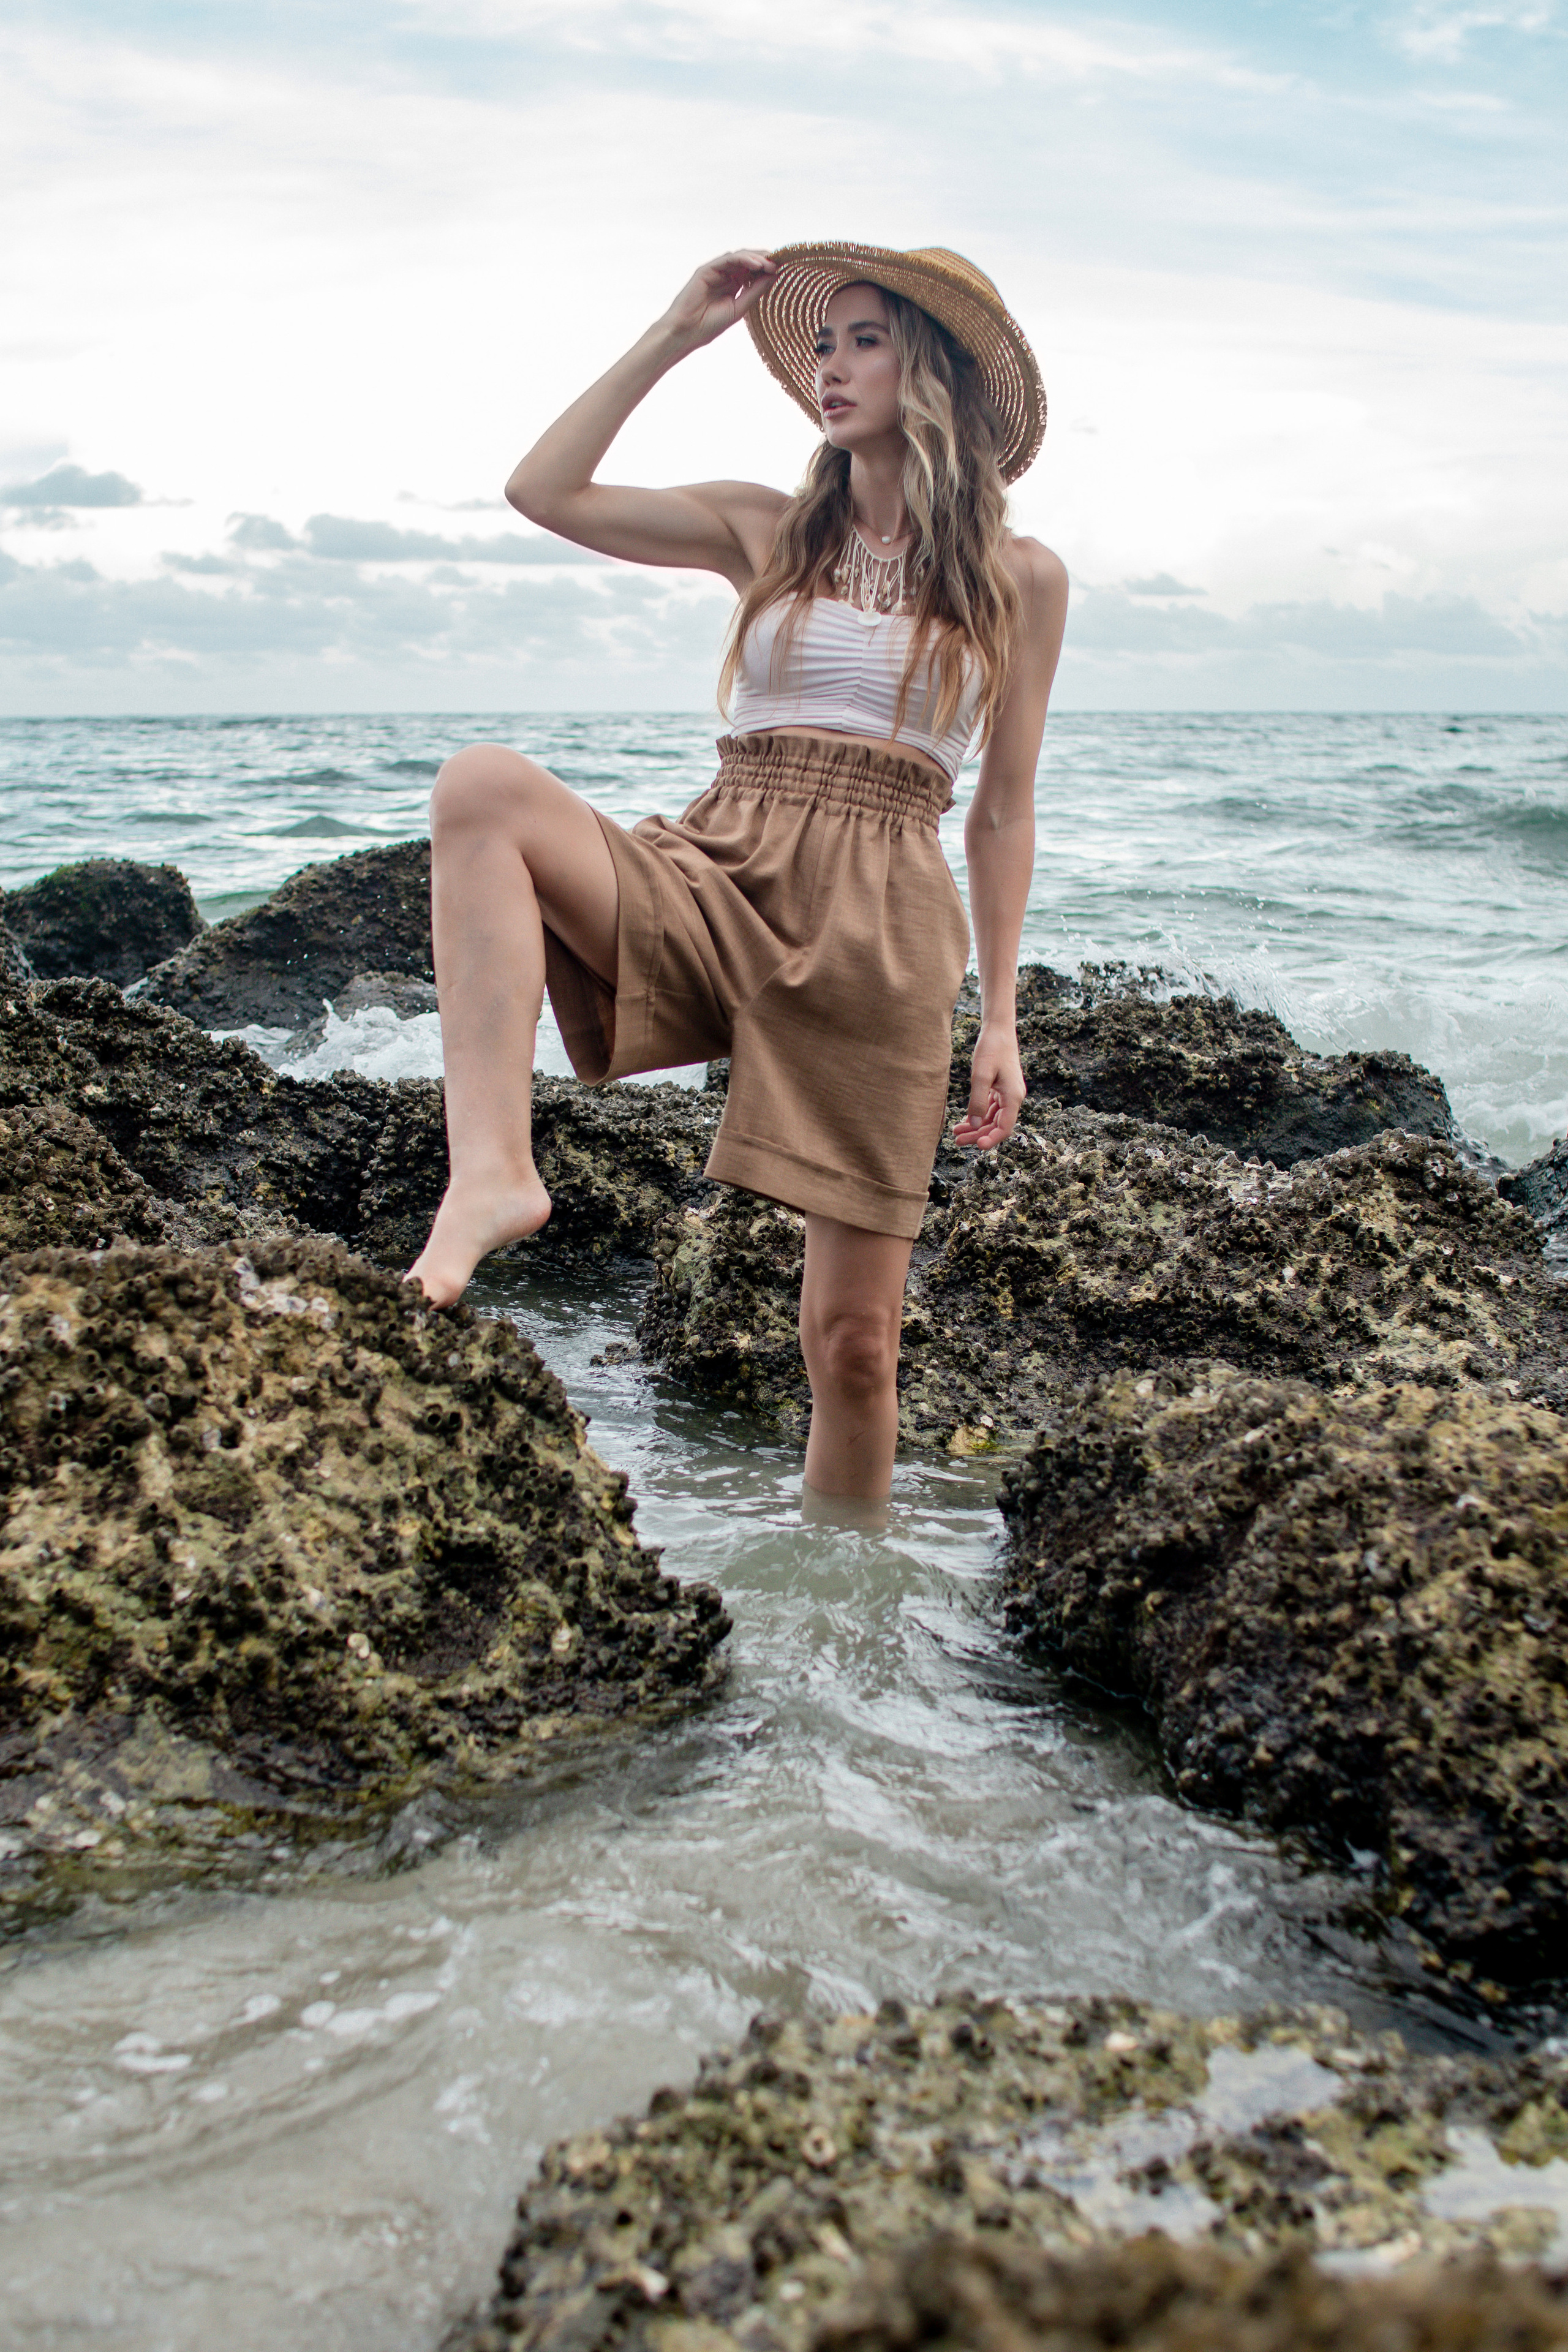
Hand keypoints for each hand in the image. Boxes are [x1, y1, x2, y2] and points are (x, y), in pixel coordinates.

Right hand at [662, 250, 777, 349]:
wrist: (686, 333)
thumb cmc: (709, 326)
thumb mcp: (740, 308)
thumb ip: (755, 291)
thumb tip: (773, 276)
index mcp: (733, 286)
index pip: (753, 272)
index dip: (768, 269)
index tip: (784, 270)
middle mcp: (725, 276)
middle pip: (748, 262)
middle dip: (765, 260)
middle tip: (781, 262)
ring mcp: (715, 272)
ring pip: (739, 258)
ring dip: (757, 258)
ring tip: (770, 263)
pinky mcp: (706, 269)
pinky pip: (727, 259)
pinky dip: (743, 259)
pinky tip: (756, 264)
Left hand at [953, 1019, 1025, 1150]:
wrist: (998, 1029)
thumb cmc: (991, 1048)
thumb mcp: (981, 1075)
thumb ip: (978, 1101)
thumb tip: (975, 1125)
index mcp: (1013, 1096)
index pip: (1005, 1127)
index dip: (991, 1139)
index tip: (976, 1146)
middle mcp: (1013, 1098)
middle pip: (997, 1125)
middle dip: (978, 1135)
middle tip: (957, 1140)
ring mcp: (1007, 1094)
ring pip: (992, 1118)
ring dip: (976, 1127)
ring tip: (956, 1132)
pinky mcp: (1000, 1089)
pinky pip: (990, 1108)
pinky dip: (978, 1115)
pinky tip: (965, 1120)